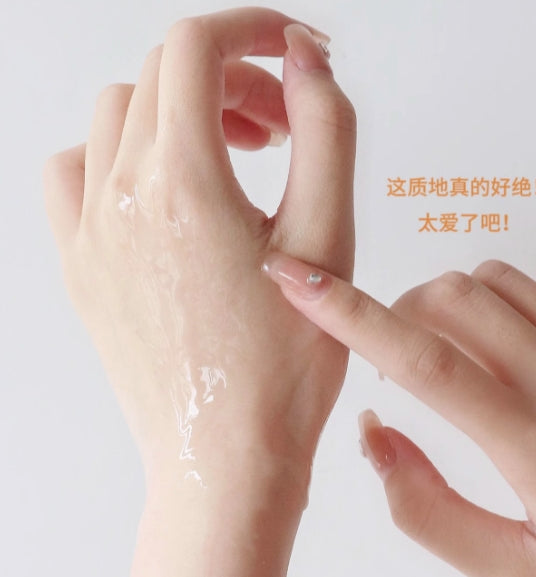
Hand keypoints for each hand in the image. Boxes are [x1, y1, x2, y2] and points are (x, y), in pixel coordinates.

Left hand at [43, 8, 355, 576]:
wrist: (225, 455)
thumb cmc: (283, 368)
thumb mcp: (328, 237)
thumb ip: (324, 132)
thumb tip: (306, 62)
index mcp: (183, 183)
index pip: (197, 48)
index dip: (251, 28)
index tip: (290, 46)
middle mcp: (121, 198)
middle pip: (162, 79)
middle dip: (230, 78)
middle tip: (276, 122)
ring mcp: (90, 233)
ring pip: (116, 117)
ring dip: (176, 112)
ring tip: (227, 155)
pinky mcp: (81, 267)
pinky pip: (75, 173)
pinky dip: (118, 154)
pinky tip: (162, 187)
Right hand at [264, 252, 535, 576]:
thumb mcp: (512, 571)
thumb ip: (428, 509)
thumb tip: (374, 434)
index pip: (419, 362)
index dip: (347, 316)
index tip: (298, 282)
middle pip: (450, 299)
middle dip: (395, 314)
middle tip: (391, 357)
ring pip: (488, 282)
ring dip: (441, 306)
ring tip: (442, 354)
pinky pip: (528, 287)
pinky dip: (486, 301)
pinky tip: (488, 345)